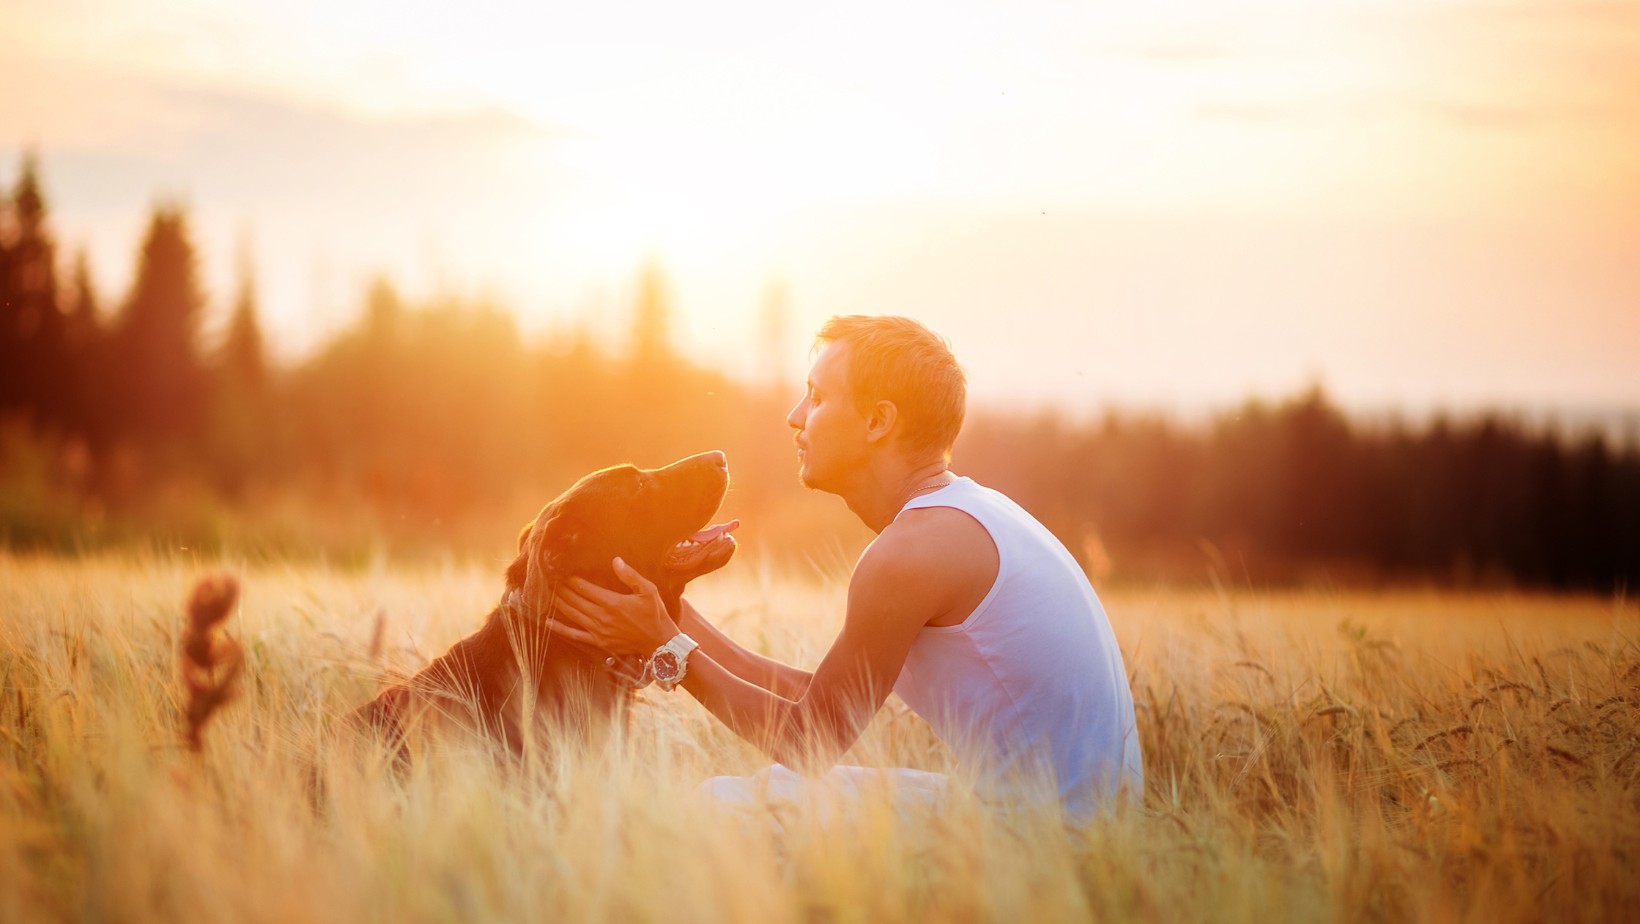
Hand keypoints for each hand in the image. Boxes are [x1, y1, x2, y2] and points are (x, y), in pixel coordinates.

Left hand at [547, 557, 676, 658]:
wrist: (659, 642)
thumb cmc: (655, 614)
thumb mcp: (648, 590)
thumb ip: (630, 576)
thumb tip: (615, 561)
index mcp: (612, 602)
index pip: (584, 587)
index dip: (570, 579)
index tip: (561, 570)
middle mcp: (602, 616)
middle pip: (574, 599)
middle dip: (560, 588)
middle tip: (549, 578)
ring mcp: (598, 631)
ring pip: (571, 614)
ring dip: (558, 603)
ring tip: (546, 593)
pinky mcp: (598, 642)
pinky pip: (574, 635)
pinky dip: (559, 628)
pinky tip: (547, 621)